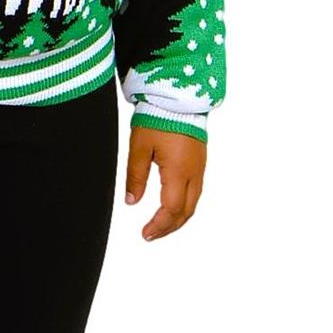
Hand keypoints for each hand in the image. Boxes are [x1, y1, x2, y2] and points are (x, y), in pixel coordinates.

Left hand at [124, 126, 204, 240]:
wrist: (178, 97)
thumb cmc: (158, 117)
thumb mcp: (139, 148)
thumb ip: (135, 176)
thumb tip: (131, 201)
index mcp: (178, 172)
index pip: (171, 210)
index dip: (158, 226)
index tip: (145, 234)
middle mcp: (194, 173)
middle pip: (186, 211)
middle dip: (169, 227)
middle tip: (151, 235)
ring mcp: (200, 167)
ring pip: (193, 203)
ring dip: (178, 218)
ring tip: (160, 225)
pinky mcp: (200, 161)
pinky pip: (196, 191)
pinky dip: (184, 205)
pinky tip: (172, 206)